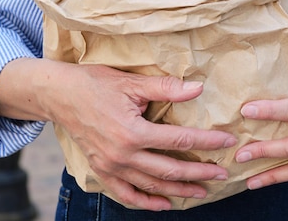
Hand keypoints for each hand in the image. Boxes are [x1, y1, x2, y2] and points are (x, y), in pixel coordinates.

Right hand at [0, 59, 236, 210]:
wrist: (59, 95)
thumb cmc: (96, 84)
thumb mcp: (132, 83)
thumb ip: (167, 88)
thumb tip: (198, 88)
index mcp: (133, 131)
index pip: (180, 139)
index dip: (207, 142)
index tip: (227, 142)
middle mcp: (123, 155)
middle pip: (170, 169)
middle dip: (199, 172)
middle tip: (221, 173)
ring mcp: (111, 166)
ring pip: (152, 185)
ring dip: (178, 190)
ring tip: (201, 191)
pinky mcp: (102, 171)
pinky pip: (126, 194)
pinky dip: (146, 202)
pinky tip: (164, 205)